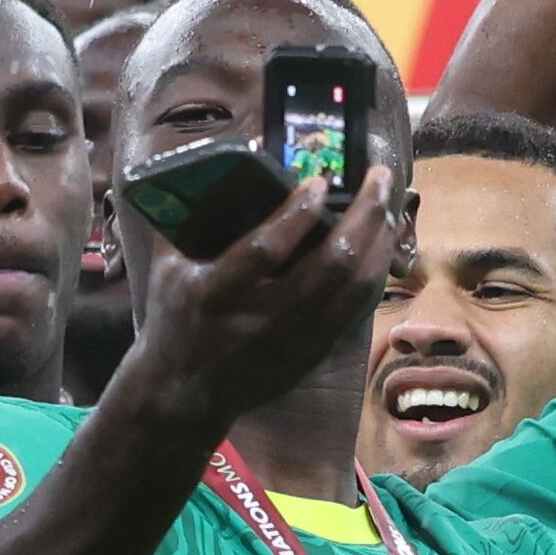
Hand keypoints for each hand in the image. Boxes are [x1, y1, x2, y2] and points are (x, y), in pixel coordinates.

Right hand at [122, 162, 400, 433]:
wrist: (184, 394)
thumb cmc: (175, 319)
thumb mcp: (168, 268)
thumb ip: (186, 216)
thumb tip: (220, 160)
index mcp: (216, 293)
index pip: (266, 250)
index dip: (298, 213)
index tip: (321, 179)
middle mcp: (261, 319)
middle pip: (329, 266)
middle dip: (363, 216)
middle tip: (380, 178)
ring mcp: (294, 341)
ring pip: (354, 289)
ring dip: (379, 242)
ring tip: (388, 205)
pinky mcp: (314, 355)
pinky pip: (358, 310)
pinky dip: (375, 273)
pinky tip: (383, 246)